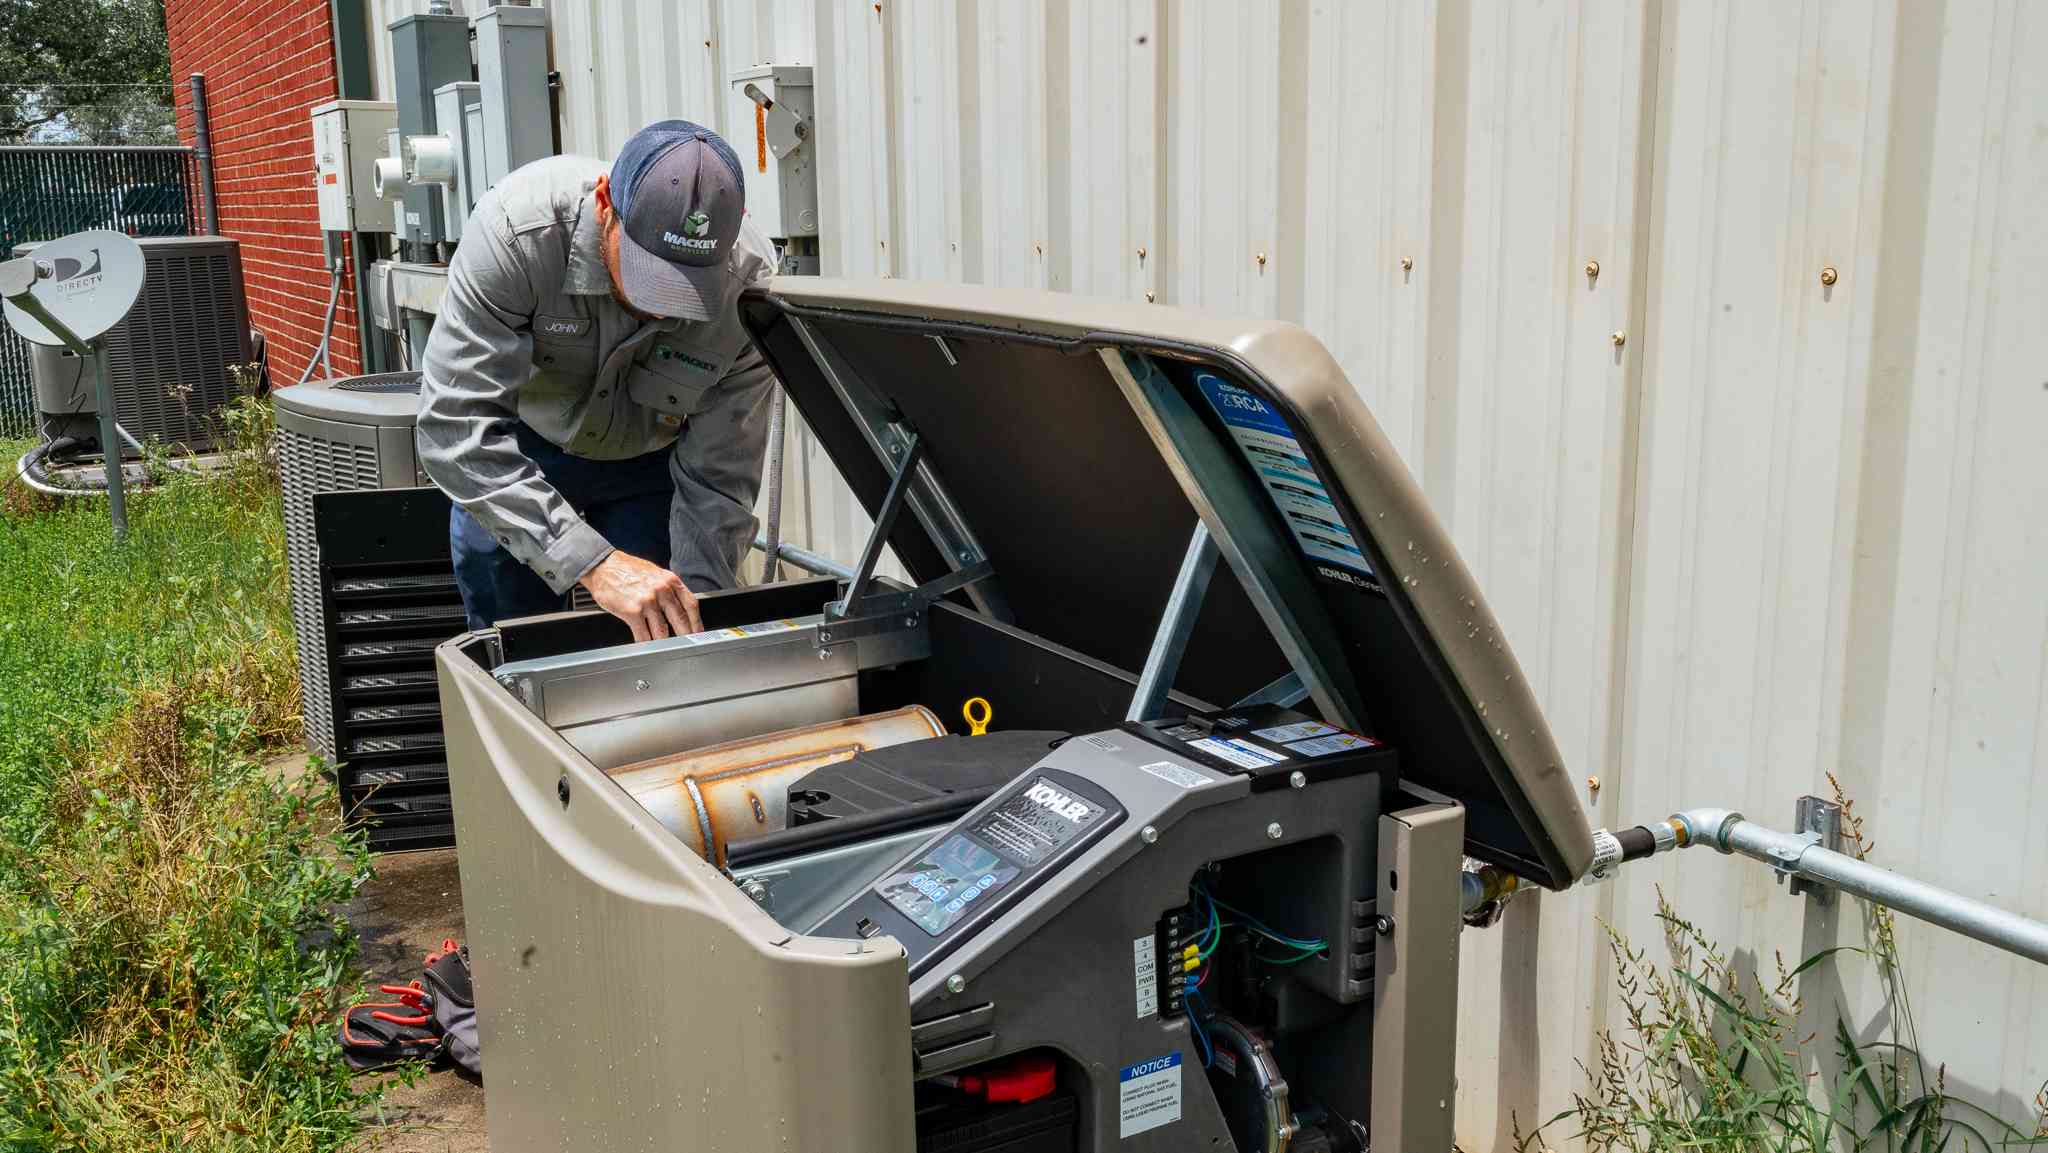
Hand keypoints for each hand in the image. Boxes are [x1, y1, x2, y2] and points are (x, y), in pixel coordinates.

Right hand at [578, 551, 701, 641]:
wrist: (602, 566)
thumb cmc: (627, 570)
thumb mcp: (655, 573)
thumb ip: (668, 588)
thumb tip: (679, 607)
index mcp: (670, 580)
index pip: (691, 605)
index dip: (697, 622)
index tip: (698, 632)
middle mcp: (661, 590)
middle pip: (680, 620)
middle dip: (685, 636)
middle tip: (688, 646)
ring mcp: (647, 602)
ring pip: (662, 631)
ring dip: (664, 642)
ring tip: (665, 648)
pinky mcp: (632, 612)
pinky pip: (643, 635)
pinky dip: (646, 644)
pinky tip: (647, 647)